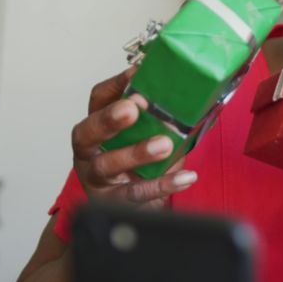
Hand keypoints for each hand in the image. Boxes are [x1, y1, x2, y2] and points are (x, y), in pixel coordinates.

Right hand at [70, 67, 196, 208]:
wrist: (137, 208)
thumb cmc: (141, 166)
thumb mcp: (147, 137)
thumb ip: (161, 120)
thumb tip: (194, 99)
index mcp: (96, 127)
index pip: (98, 100)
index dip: (115, 86)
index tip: (137, 73)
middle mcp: (89, 151)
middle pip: (88, 132)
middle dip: (109, 119)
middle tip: (133, 108)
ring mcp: (97, 178)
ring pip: (108, 164)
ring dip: (137, 152)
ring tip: (165, 144)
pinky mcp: (112, 202)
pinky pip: (135, 193)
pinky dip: (161, 184)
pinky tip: (185, 177)